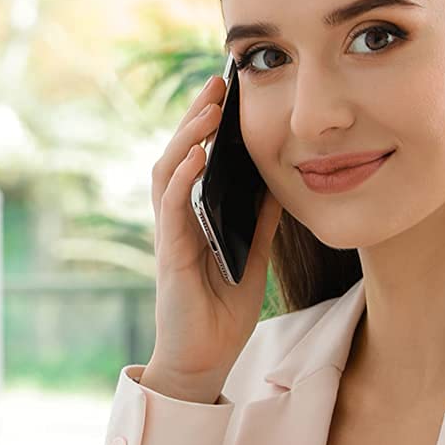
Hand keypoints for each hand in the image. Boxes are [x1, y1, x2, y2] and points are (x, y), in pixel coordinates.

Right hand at [148, 71, 282, 385]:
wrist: (203, 363)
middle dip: (195, 116)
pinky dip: (182, 177)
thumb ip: (258, 223)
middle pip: (177, 155)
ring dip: (187, 136)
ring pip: (167, 172)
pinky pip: (171, 207)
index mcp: (193, 221)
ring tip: (208, 106)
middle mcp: (176, 223)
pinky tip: (198, 154)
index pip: (194, 162)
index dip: (206, 126)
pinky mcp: (170, 255)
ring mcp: (170, 237)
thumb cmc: (221, 317)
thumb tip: (277, 185)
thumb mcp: (252, 259)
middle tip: (218, 81)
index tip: (227, 92)